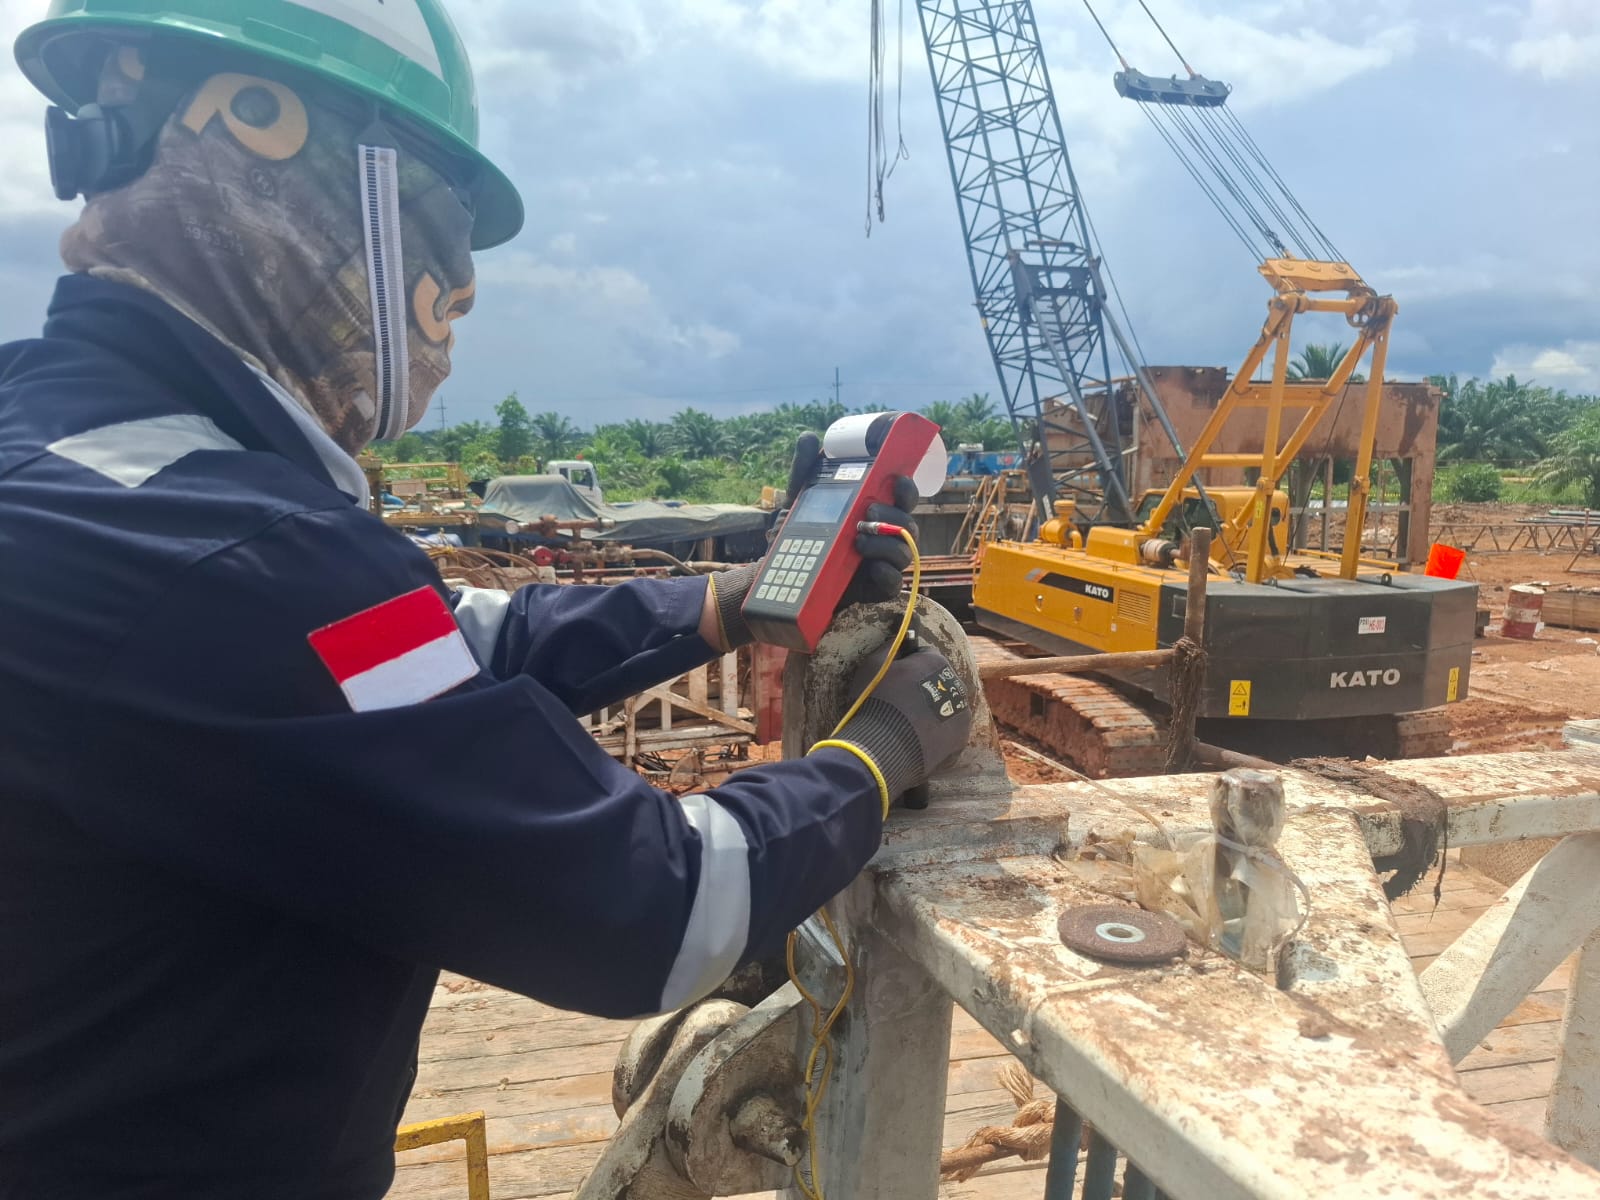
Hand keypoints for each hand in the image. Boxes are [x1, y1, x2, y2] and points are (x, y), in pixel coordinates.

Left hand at [784, 432, 919, 608]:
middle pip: (908, 523)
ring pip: (905, 551)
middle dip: (893, 514)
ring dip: (886, 544)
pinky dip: (886, 574)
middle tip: (867, 510)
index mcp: (875, 511)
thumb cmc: (802, 535)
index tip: (896, 480)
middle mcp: (885, 535)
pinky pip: (894, 582)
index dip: (907, 488)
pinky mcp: (876, 587)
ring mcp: (883, 562)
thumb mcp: (800, 501)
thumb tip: (808, 438)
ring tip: (859, 540)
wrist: (786, 576)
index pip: (903, 497)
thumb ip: (805, 471)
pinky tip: (872, 568)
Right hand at [827, 645, 972, 806]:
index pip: (925, 655)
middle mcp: (956, 685)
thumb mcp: (873, 665)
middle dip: (926, 687)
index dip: (909, 665)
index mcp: (936, 662)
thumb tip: (898, 638)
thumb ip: (889, 646)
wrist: (881, 748)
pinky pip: (949, 729)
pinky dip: (937, 731)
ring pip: (947, 705)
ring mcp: (962, 714)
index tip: (896, 678)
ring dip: (933, 709)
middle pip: (940, 681)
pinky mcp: (960, 739)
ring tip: (909, 723)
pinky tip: (917, 737)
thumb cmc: (876, 702)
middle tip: (902, 702)